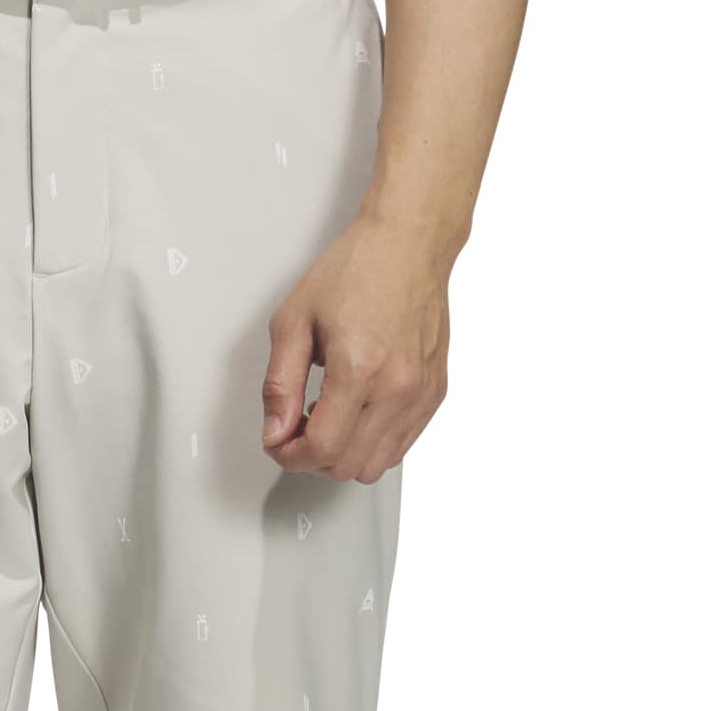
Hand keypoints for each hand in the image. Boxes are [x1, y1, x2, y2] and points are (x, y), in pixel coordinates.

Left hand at [261, 213, 452, 482]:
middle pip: (347, 466)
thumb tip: (275, 430)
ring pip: (376, 466)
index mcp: (360, 369)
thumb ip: (279, 383)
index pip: (322, 449)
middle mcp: (397, 388)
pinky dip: (371, 443)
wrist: (409, 244)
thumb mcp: (295, 320)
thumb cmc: (357, 269)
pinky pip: (400, 446)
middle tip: (297, 427)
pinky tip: (355, 412)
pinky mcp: (434, 393)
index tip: (278, 442)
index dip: (290, 455)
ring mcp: (420, 394)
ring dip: (343, 455)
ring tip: (328, 417)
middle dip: (312, 457)